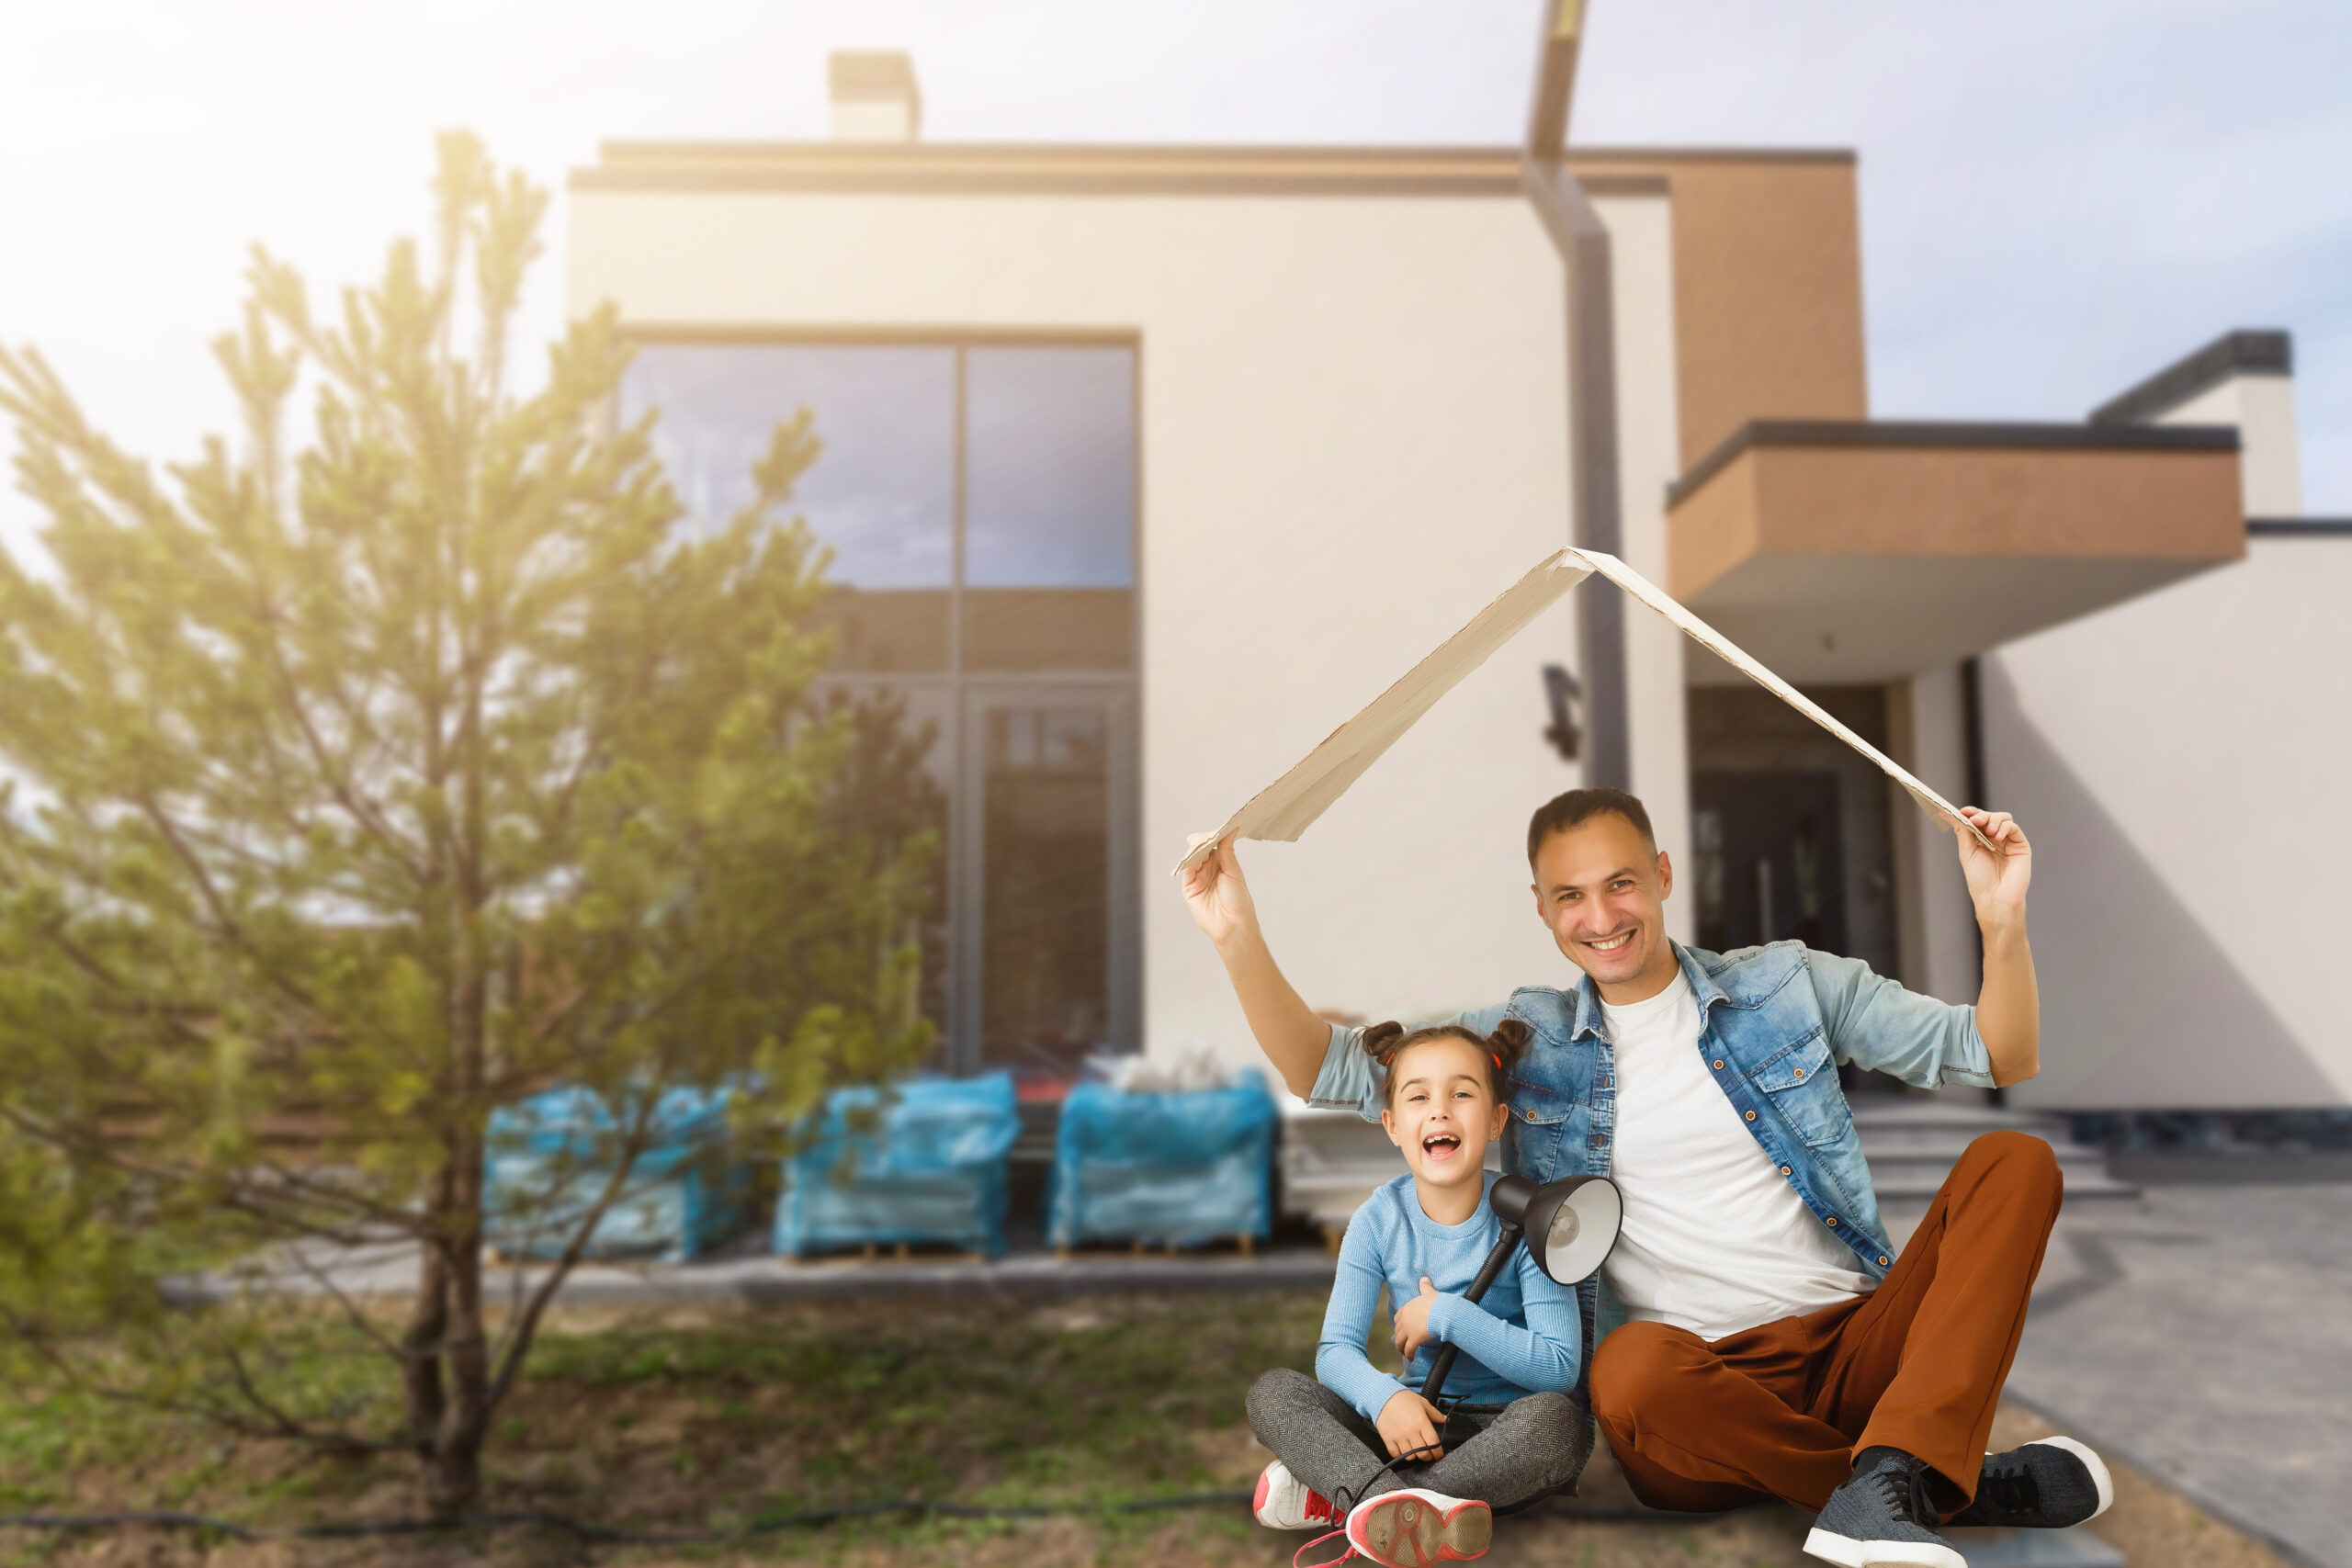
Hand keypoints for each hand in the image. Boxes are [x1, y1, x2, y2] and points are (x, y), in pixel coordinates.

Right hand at [1180, 833, 1257, 951]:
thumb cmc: (1239, 900)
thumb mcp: (1234, 871)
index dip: (1213, 836)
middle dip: (1202, 841)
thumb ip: (1227, 850)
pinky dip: (1189, 862)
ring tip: (1201, 846)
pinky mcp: (1189, 888)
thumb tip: (1230, 829)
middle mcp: (1209, 869)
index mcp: (1222, 863)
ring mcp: (1198, 878)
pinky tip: (1194, 856)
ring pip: (1192, 858)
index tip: (1217, 831)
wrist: (1233, 924)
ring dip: (1196, 851)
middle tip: (1206, 838)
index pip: (1213, 844)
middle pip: (1201, 849)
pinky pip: (1186, 871)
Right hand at [1376, 1389, 1447, 1461]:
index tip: (1438, 1455)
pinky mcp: (1388, 1439)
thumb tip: (1446, 1420)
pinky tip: (1402, 1449)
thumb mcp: (1423, 1403)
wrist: (1384, 1396)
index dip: (1438, 1453)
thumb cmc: (1404, 1399)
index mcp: (1422, 1422)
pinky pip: (1396, 1454)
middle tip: (1428, 1454)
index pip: (1434, 1443)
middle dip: (1427, 1457)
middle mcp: (1411, 1431)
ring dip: (1414, 1455)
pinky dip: (1400, 1455)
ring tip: (1415, 1451)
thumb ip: (1436, 1414)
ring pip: (1410, 1456)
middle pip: (1423, 1453)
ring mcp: (1399, 1436)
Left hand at [1392, 1277, 1439, 1359]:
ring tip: (1405, 1353)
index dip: (1400, 1324)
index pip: (1398, 1317)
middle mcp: (1405, 1319)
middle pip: (1397, 1331)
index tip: (1402, 1329)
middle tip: (1402, 1343)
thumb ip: (1425, 1286)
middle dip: (1399, 1337)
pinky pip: (1409, 1349)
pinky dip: (1409, 1355)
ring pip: (1400, 1341)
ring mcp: (1409, 1330)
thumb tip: (1424, 1278)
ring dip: (1401, 1348)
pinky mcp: (1414, 1339)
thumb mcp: (1429, 1292)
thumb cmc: (1438, 1302)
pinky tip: (1411, 1358)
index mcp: (1408, 1308)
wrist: (1443, 1312)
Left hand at [1950, 807, 2030, 928]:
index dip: (1971, 813)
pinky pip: (2014, 828)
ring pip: (2003, 819)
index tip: (1963, 811)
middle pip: (1990, 817)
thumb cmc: (1980, 880)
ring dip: (1993, 820)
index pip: (1977, 820)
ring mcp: (2008, 842)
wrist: (1995, 898)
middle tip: (1975, 820)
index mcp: (1980, 841)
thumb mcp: (1967, 852)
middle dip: (1982, 815)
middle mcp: (1995, 840)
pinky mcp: (2020, 846)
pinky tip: (1997, 836)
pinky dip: (2005, 827)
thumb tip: (1948, 814)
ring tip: (1988, 832)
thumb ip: (1962, 831)